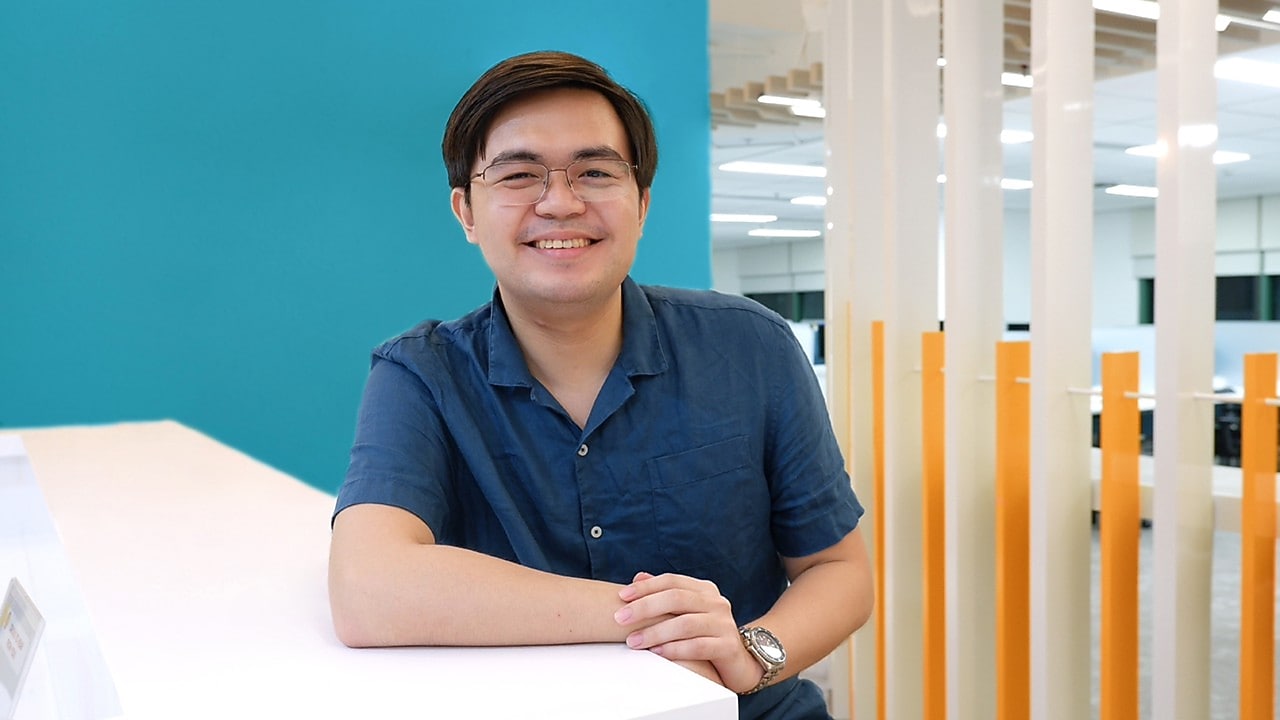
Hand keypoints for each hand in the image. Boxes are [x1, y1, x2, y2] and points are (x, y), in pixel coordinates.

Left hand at [614, 571, 762, 693]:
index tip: (622, 596)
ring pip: (685, 623)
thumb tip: (638, 577)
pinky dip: (675, 649)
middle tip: (620, 618)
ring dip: (655, 632)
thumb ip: (665, 594)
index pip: (672, 581)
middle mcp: (716, 602)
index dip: (646, 587)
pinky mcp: (728, 646)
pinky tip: (657, 653)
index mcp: (705, 590)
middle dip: (645, 607)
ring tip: (633, 641)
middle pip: (676, 598)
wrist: (741, 663)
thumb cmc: (706, 635)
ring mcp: (724, 623)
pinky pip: (698, 646)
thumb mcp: (686, 612)